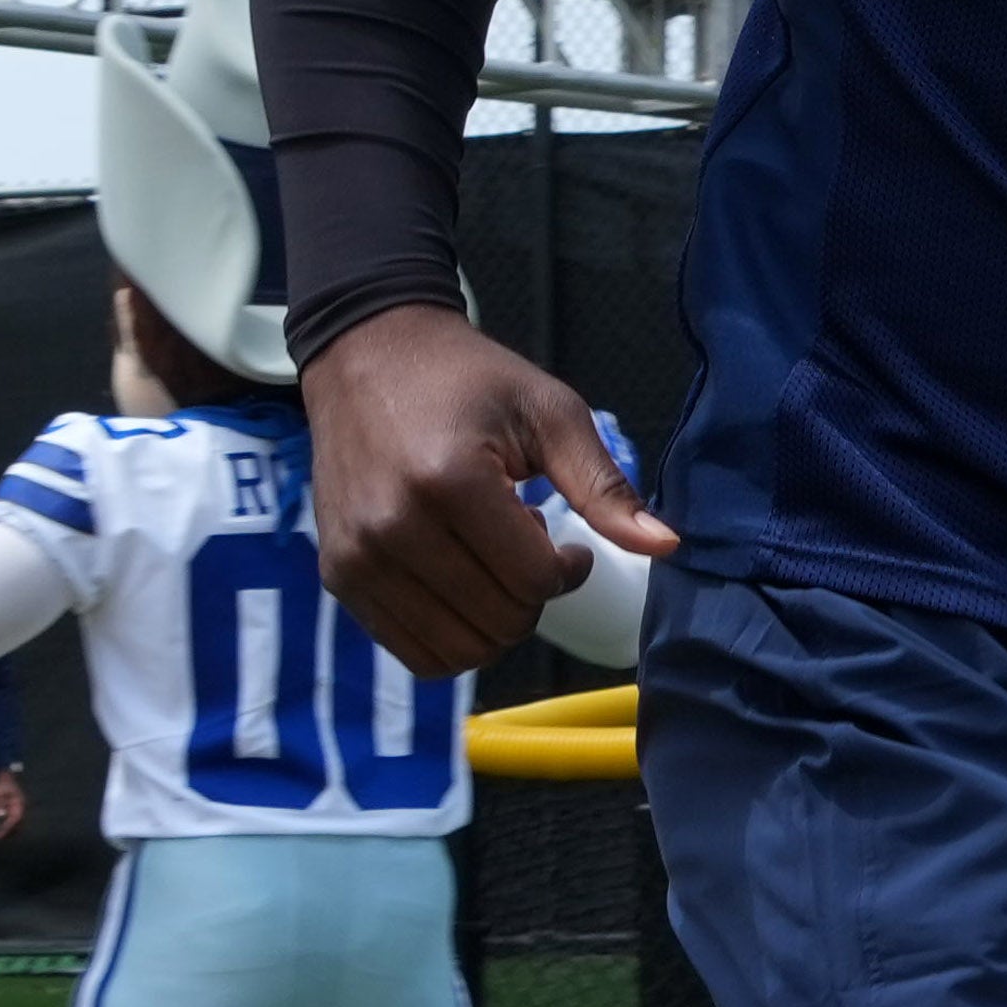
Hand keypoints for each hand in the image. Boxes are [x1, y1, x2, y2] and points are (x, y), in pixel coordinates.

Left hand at [0, 766, 30, 843]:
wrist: (4, 777)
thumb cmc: (0, 784)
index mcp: (19, 803)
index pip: (14, 819)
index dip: (7, 828)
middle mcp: (21, 807)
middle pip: (17, 824)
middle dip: (8, 832)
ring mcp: (19, 809)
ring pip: (17, 824)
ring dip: (9, 831)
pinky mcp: (16, 809)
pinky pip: (14, 821)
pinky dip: (8, 827)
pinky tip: (1, 830)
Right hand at [305, 305, 669, 681]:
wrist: (365, 354)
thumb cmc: (466, 380)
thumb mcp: (548, 412)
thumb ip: (605, 486)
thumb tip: (667, 548)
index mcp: (448, 480)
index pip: (533, 581)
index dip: (568, 569)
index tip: (566, 538)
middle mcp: (392, 526)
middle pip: (498, 622)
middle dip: (533, 596)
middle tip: (526, 543)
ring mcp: (357, 558)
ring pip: (459, 650)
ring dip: (495, 620)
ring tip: (490, 561)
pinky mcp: (339, 576)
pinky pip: (414, 652)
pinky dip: (454, 636)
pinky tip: (461, 581)